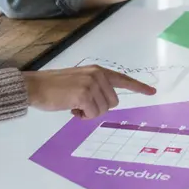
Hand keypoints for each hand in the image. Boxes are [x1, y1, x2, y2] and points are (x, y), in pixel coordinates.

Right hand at [23, 64, 156, 119]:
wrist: (36, 87)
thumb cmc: (55, 87)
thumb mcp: (79, 81)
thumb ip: (95, 87)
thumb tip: (107, 103)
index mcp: (97, 71)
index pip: (122, 79)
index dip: (138, 87)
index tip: (152, 92)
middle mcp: (97, 75)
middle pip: (113, 102)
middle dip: (98, 108)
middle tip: (80, 105)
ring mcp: (91, 84)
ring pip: (103, 110)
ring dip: (89, 113)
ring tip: (74, 105)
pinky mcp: (84, 95)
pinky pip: (91, 114)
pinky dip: (82, 116)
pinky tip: (70, 109)